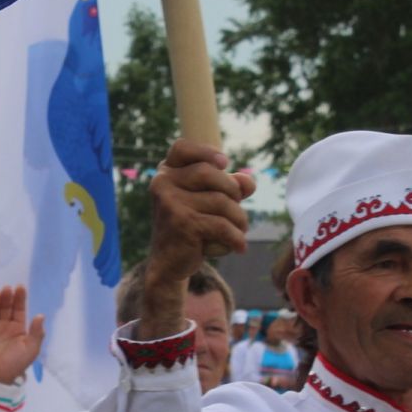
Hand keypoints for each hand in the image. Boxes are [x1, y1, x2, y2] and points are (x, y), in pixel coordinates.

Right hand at [0, 286, 44, 385]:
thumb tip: (40, 316)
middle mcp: (6, 326)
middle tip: (8, 289)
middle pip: (8, 306)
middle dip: (8, 297)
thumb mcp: (30, 350)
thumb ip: (36, 334)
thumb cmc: (14, 365)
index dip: (20, 299)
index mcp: (19, 330)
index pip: (20, 310)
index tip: (20, 288)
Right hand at [148, 140, 254, 284]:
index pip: (182, 148)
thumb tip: (248, 183)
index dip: (205, 151)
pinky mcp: (182, 224)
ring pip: (221, 201)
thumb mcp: (208, 202)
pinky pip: (221, 225)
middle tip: (237, 209)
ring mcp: (171, 203)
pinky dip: (236, 237)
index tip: (225, 163)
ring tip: (240, 231)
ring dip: (239, 219)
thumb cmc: (191, 226)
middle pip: (210, 173)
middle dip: (233, 191)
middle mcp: (163, 184)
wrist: (169, 263)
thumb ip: (230, 186)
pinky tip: (239, 247)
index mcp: (166, 173)